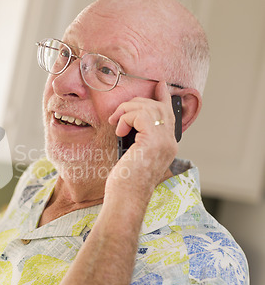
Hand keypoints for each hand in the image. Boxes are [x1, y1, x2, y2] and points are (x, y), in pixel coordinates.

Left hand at [107, 81, 177, 198]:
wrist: (125, 199)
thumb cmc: (124, 183)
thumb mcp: (133, 156)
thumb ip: (138, 139)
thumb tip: (128, 123)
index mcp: (167, 146)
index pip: (169, 115)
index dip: (163, 97)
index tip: (158, 84)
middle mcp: (170, 142)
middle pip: (159, 107)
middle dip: (136, 103)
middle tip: (117, 114)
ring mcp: (164, 141)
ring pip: (149, 107)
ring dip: (127, 110)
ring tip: (115, 123)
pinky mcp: (153, 140)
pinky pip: (140, 114)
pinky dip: (125, 117)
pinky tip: (119, 129)